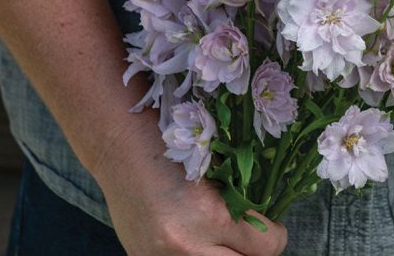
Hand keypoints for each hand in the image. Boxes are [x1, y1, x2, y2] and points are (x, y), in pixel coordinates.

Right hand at [94, 111, 287, 255]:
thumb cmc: (174, 148)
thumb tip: (265, 229)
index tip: (272, 228)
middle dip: (251, 252)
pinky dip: (196, 255)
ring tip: (224, 241)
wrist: (120, 148)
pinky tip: (194, 240)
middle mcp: (187, 246)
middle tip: (251, 239)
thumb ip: (240, 205)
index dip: (274, 236)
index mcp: (210, 215)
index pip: (264, 247)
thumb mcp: (217, 171)